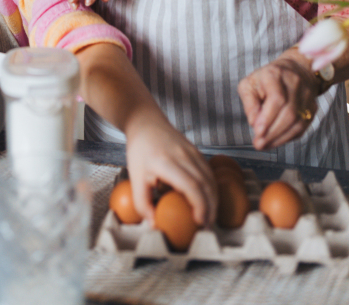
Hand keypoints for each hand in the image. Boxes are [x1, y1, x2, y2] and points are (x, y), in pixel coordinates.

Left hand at [125, 108, 217, 227]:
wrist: (145, 122)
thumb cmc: (139, 149)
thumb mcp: (134, 177)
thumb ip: (142, 203)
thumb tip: (155, 225)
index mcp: (166, 162)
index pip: (191, 186)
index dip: (200, 206)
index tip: (200, 221)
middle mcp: (183, 155)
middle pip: (206, 184)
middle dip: (211, 207)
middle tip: (207, 226)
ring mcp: (192, 151)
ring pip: (211, 178)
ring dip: (214, 199)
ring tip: (209, 217)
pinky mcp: (196, 151)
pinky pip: (209, 172)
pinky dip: (212, 188)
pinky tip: (208, 200)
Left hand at [238, 53, 317, 150]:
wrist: (295, 70)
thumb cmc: (266, 79)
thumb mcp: (249, 85)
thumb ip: (249, 103)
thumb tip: (254, 123)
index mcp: (275, 74)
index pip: (277, 99)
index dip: (268, 118)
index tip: (257, 132)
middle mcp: (294, 83)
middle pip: (289, 113)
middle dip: (272, 132)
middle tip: (259, 143)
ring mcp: (306, 96)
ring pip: (297, 122)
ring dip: (280, 138)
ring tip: (265, 144)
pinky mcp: (312, 107)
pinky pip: (302, 127)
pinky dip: (288, 137)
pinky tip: (276, 141)